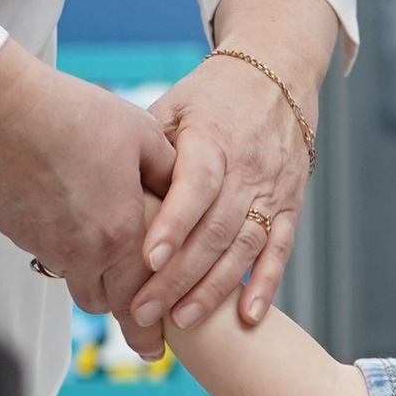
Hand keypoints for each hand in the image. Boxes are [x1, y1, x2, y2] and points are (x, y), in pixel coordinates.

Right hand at [0, 42, 175, 331]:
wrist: (2, 109)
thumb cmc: (75, 115)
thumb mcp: (143, 137)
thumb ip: (170, 173)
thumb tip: (188, 192)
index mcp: (122, 234)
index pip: (142, 304)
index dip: (150, 333)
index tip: (159, 351)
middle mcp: (83, 251)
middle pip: (107, 307)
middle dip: (126, 320)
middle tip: (141, 331)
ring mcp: (45, 245)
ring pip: (76, 286)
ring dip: (95, 287)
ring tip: (110, 278)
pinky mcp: (17, 232)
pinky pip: (48, 256)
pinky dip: (65, 254)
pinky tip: (72, 227)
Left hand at [134, 51, 313, 343]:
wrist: (279, 75)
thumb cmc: (214, 94)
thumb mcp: (174, 105)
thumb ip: (148, 148)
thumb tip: (105, 189)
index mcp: (215, 138)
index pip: (196, 186)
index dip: (173, 223)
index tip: (146, 258)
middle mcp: (249, 167)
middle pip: (215, 229)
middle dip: (179, 275)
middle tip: (144, 310)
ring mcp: (273, 190)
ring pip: (245, 246)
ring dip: (215, 289)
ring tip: (183, 320)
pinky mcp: (291, 206)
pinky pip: (280, 250)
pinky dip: (266, 285)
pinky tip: (248, 317)